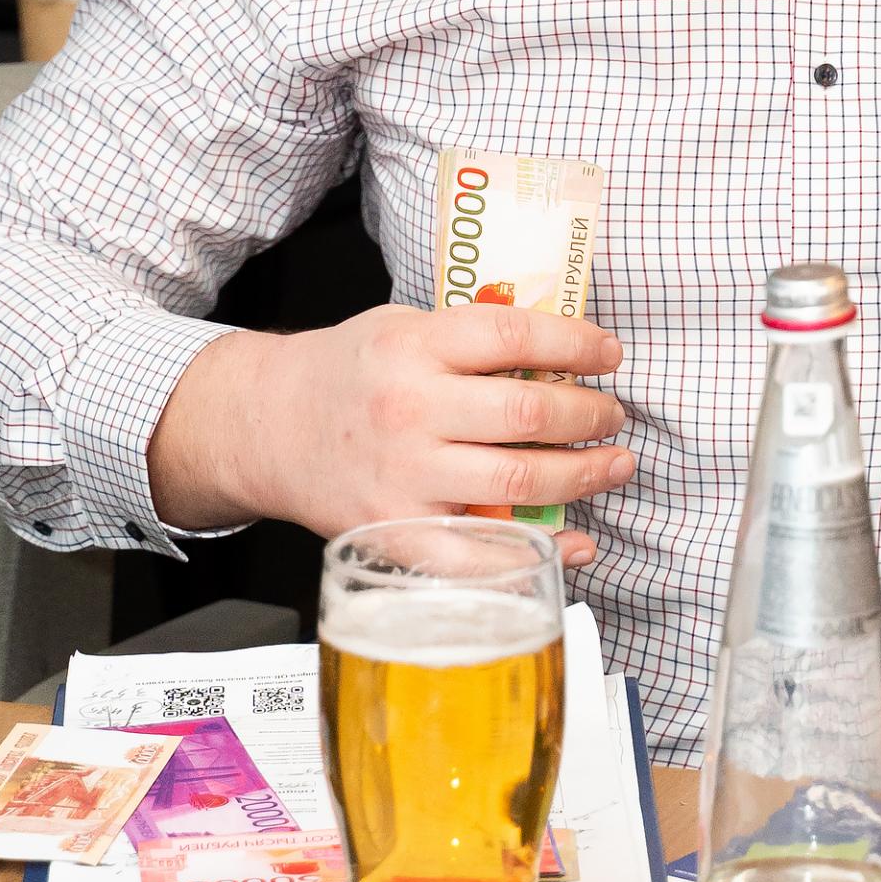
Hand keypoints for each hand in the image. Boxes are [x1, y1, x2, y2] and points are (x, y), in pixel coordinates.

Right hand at [148, 303, 633, 567]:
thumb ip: (469, 336)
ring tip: (613, 464)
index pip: (516, 337)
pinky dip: (539, 554)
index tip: (610, 354)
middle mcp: (411, 411)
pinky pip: (479, 556)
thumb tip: (560, 346)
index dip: (577, 344)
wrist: (266, 426)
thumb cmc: (347, 372)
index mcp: (415, 347)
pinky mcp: (396, 532)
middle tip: (614, 415)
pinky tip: (577, 543)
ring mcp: (403, 476)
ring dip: (583, 475)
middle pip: (528, 413)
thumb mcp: (402, 325)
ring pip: (518, 481)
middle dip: (591, 415)